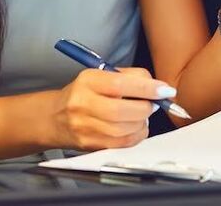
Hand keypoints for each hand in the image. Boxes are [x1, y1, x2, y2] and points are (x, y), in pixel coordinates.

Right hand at [51, 67, 172, 150]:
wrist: (55, 117)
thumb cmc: (84, 94)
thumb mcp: (101, 76)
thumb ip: (130, 77)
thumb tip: (158, 87)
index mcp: (87, 81)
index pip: (120, 84)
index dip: (147, 88)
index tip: (165, 90)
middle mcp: (82, 104)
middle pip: (122, 111)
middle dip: (146, 108)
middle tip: (154, 103)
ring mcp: (84, 127)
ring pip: (124, 129)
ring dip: (142, 122)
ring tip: (141, 114)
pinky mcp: (90, 144)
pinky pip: (122, 143)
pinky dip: (136, 135)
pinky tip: (135, 126)